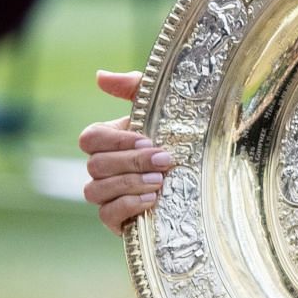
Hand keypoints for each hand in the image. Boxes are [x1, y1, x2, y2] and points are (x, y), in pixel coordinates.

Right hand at [77, 69, 172, 235]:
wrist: (207, 175)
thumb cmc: (179, 137)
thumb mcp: (162, 108)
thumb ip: (134, 87)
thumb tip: (100, 76)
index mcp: (109, 140)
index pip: (89, 138)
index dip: (115, 141)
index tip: (147, 140)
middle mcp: (102, 168)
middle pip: (95, 165)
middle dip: (132, 163)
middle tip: (165, 161)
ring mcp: (107, 195)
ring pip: (95, 190)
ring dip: (129, 184)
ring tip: (160, 182)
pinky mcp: (117, 220)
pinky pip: (106, 215)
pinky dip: (127, 206)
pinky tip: (152, 200)